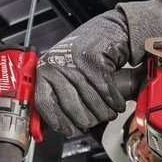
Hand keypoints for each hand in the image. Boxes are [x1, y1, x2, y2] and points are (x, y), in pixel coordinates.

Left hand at [35, 9, 129, 135]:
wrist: (106, 31)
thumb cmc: (84, 54)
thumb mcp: (65, 72)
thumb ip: (58, 93)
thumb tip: (56, 123)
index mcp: (45, 71)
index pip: (44, 103)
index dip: (57, 121)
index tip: (67, 130)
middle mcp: (57, 65)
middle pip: (71, 107)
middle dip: (87, 119)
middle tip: (94, 120)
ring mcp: (75, 62)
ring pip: (91, 100)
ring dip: (104, 112)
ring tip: (109, 113)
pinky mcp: (94, 59)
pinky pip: (105, 90)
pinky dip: (115, 101)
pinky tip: (117, 104)